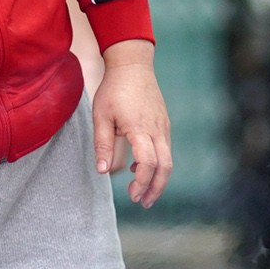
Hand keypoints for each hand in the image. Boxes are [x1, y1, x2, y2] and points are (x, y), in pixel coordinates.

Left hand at [92, 40, 170, 207]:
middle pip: (165, 167)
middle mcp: (157, 130)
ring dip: (158, 179)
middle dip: (156, 188)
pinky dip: (157, 164)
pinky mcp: (164, 124)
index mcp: (140, 128)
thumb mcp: (101, 116)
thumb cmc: (114, 89)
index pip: (148, 163)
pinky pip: (165, 149)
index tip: (132, 196)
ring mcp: (163, 126)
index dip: (142, 183)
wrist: (133, 65)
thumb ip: (102, 144)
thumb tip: (103, 172)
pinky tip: (138, 167)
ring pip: (168, 160)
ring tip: (143, 193)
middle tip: (143, 203)